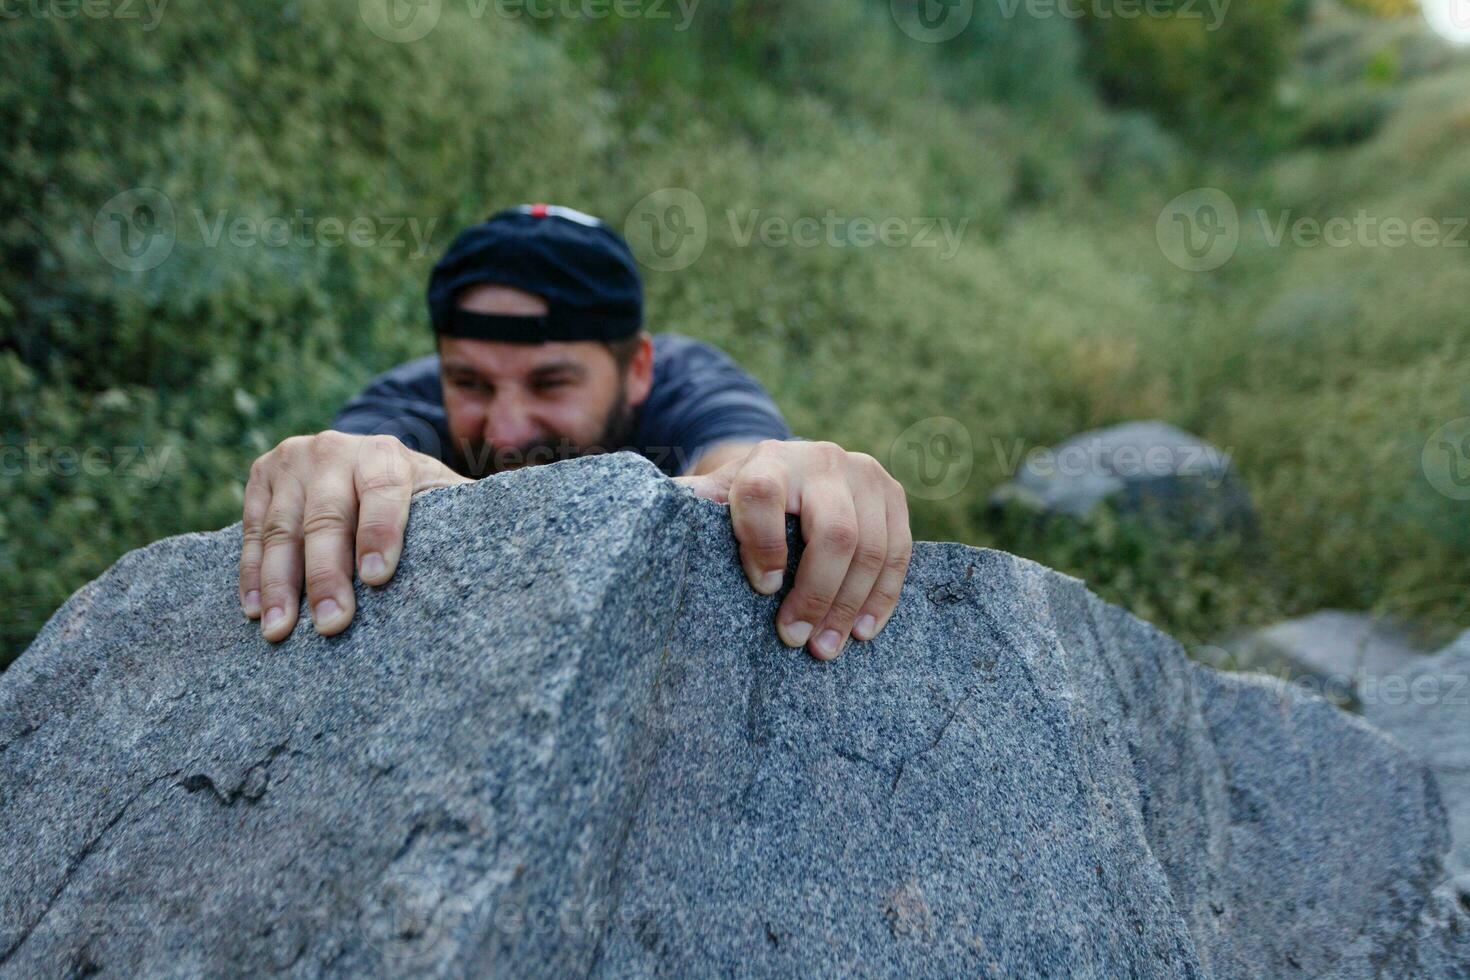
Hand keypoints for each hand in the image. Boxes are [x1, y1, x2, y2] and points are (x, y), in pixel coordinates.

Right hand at [239, 431, 469, 640]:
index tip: (378, 579)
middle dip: (327, 574)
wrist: (364, 460)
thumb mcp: (444, 498)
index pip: (384, 490)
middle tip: (331, 624)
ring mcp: (293, 459)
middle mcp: (336, 448)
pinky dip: (250, 572)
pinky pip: (250, 530)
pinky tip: (255, 611)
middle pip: (327, 516)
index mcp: (388, 453)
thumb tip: (523, 553)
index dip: (381, 532)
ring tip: (280, 630)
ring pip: (281, 527)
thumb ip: (467, 518)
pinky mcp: (261, 476)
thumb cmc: (417, 499)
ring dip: (280, 582)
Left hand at [676, 440, 912, 659]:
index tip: (760, 589)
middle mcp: (820, 459)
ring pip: (872, 548)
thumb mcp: (712, 499)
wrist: (791, 471)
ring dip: (850, 606)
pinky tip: (863, 629)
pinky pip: (900, 552)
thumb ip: (687, 508)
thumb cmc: (742, 499)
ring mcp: (864, 474)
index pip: (761, 497)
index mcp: (767, 461)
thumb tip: (645, 516)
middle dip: (816, 595)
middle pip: (834, 533)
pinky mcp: (893, 495)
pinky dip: (882, 597)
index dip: (761, 547)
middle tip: (795, 639)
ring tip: (826, 647)